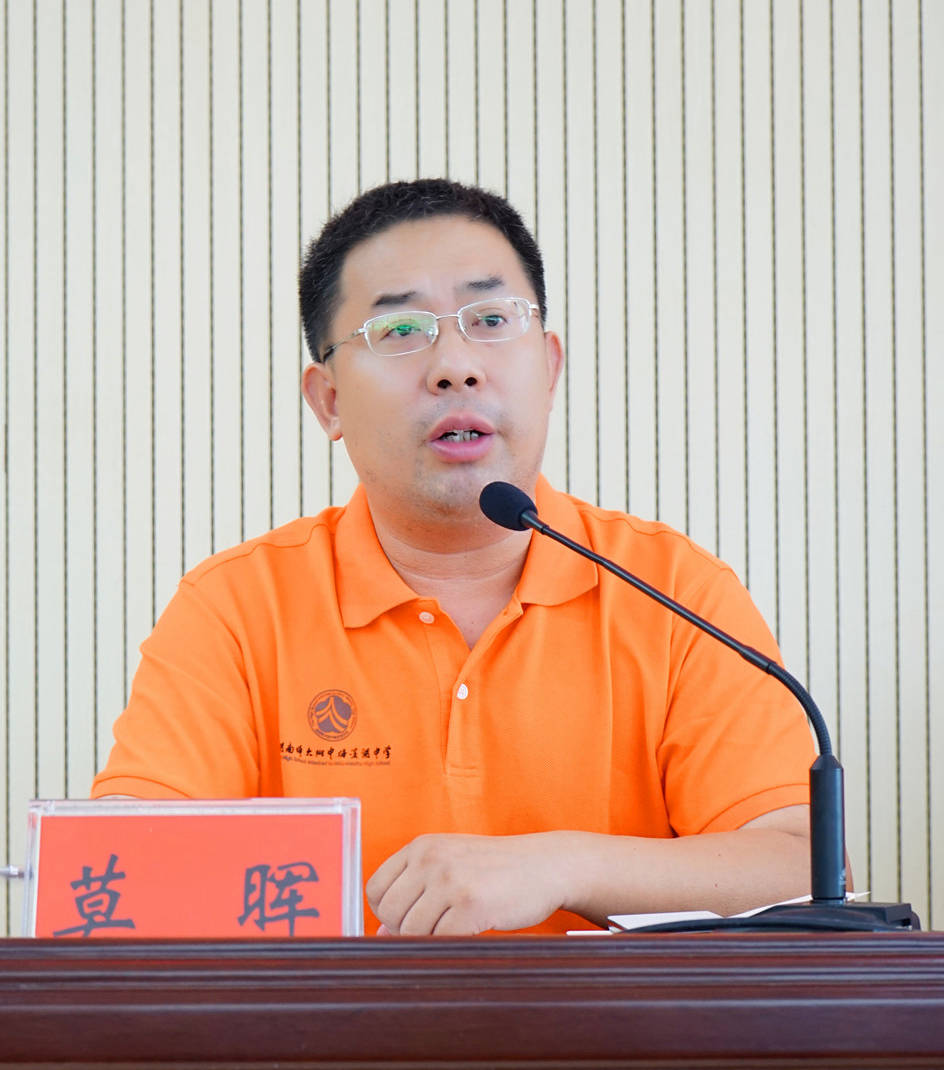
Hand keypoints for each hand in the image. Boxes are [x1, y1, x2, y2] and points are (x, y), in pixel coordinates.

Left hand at [365, 832, 570, 934]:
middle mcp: (431, 858)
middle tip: (436, 928)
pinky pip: (440, 940)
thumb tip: (380, 936)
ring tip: (457, 926)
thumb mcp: (451, 866)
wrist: (547, 865)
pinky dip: (452, 944)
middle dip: (406, 931)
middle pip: (389, 914)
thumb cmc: (497, 869)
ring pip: (411, 931)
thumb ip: (415, 892)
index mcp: (421, 846)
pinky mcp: (471, 903)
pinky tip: (472, 929)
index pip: (374, 889)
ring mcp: (450, 879)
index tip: (407, 920)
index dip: (385, 913)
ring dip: (431, 940)